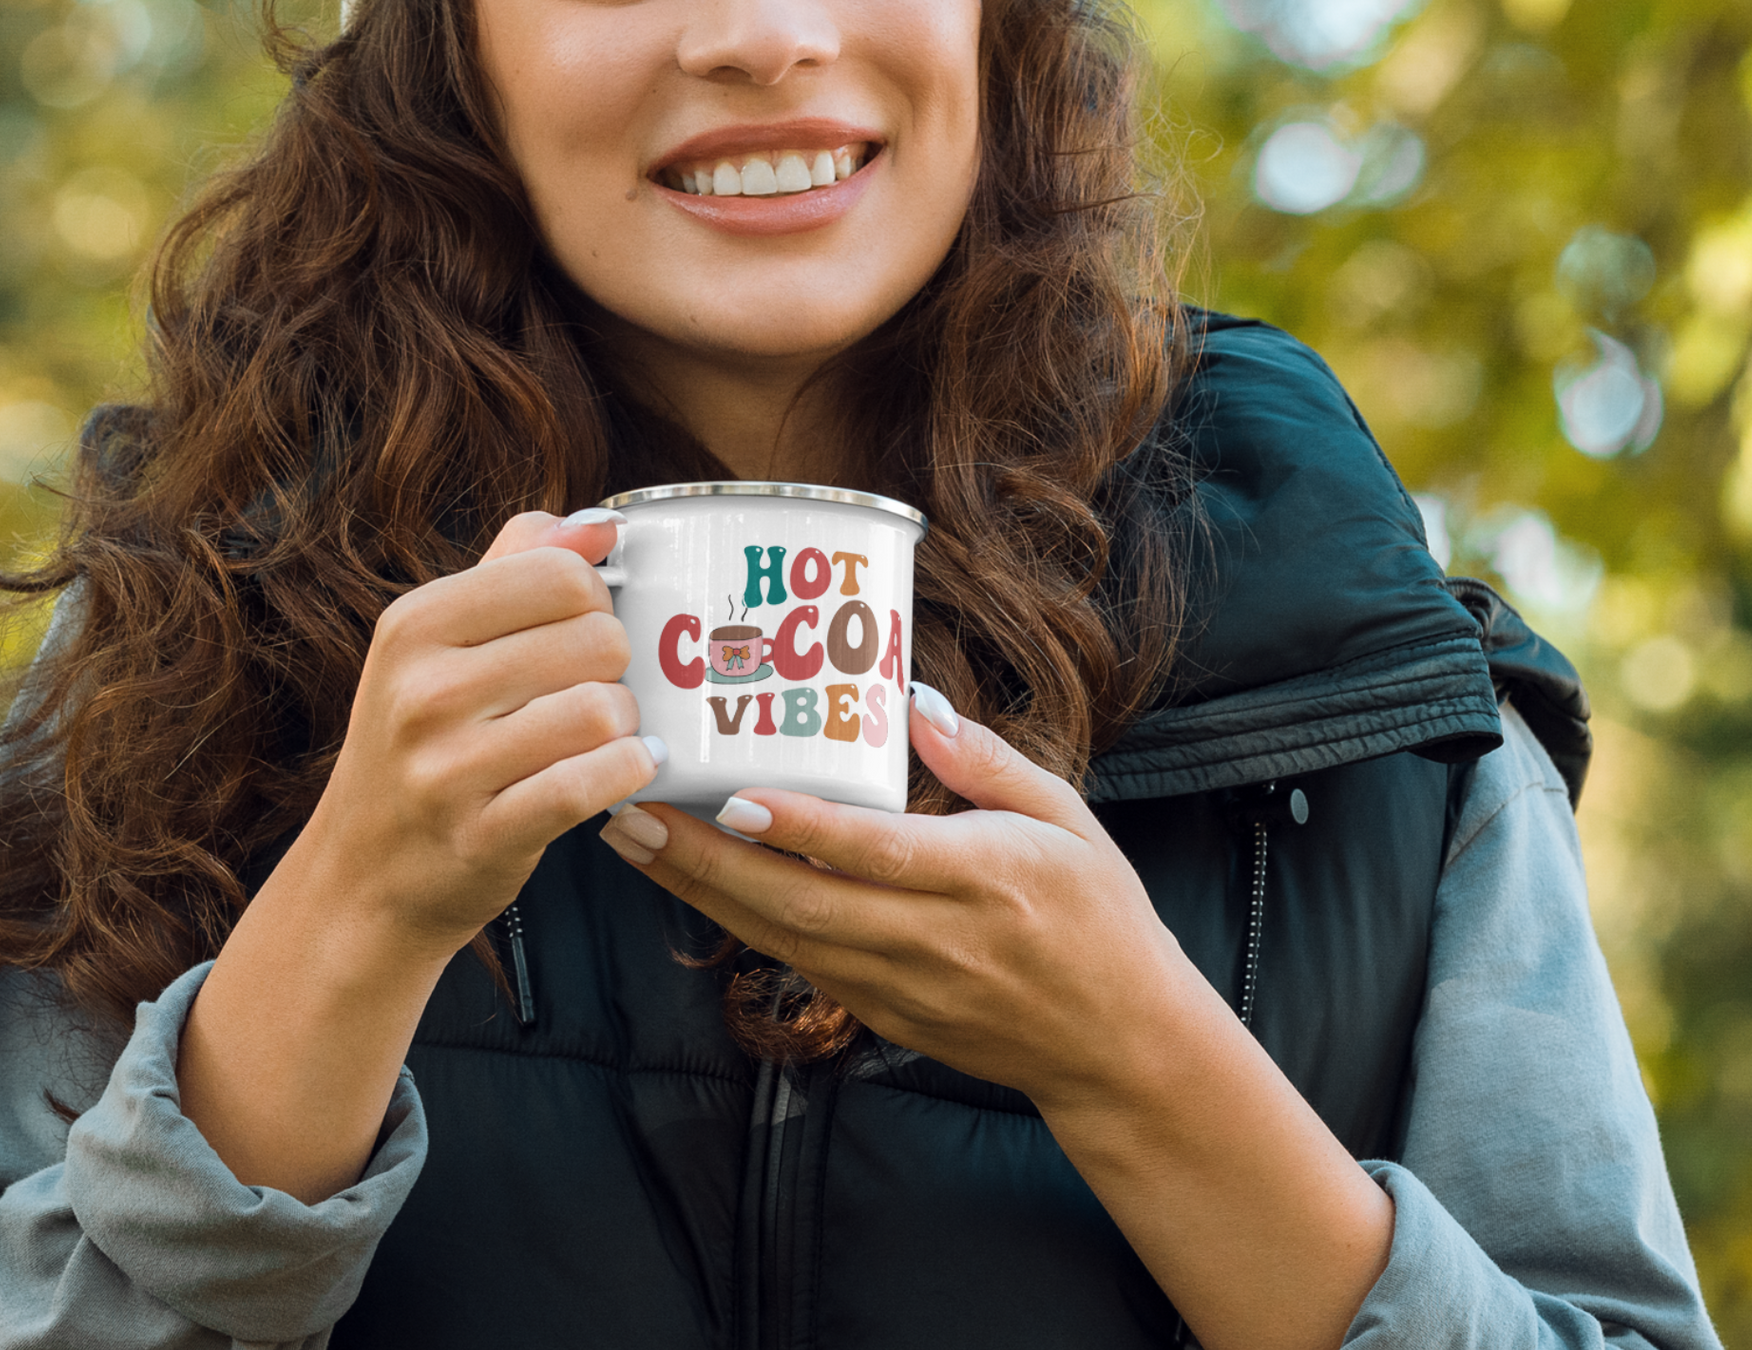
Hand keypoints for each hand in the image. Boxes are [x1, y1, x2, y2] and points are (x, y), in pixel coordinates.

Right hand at [304, 508, 661, 961]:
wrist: (363, 879)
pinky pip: (591, 784)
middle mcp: (422, 691)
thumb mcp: (436, 644)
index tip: (582, 628)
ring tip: (605, 734)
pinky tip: (628, 768)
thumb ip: (516, 566)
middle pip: (595, 638)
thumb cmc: (420, 745)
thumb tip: (600, 524)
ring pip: (601, 710)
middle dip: (615, 665)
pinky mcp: (483, 836)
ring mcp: (447, 769)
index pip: (560, 573)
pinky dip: (628, 772)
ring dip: (624, 724)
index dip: (595, 599)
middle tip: (593, 688)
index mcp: (414, 625)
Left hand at [598, 688, 1180, 1113]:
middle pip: (799, 903)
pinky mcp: (883, 1017)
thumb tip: (912, 702)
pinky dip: (741, 924)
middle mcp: (931, 939)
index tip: (731, 795)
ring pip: (782, 939)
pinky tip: (694, 884)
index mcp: (981, 877)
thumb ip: (986, 758)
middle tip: (632, 811)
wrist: (1119, 1048)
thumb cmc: (1099, 917)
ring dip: (702, 892)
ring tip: (635, 840)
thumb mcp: (1068, 818)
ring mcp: (900, 987)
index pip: (873, 852)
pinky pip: (801, 965)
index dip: (798, 826)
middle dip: (705, 861)